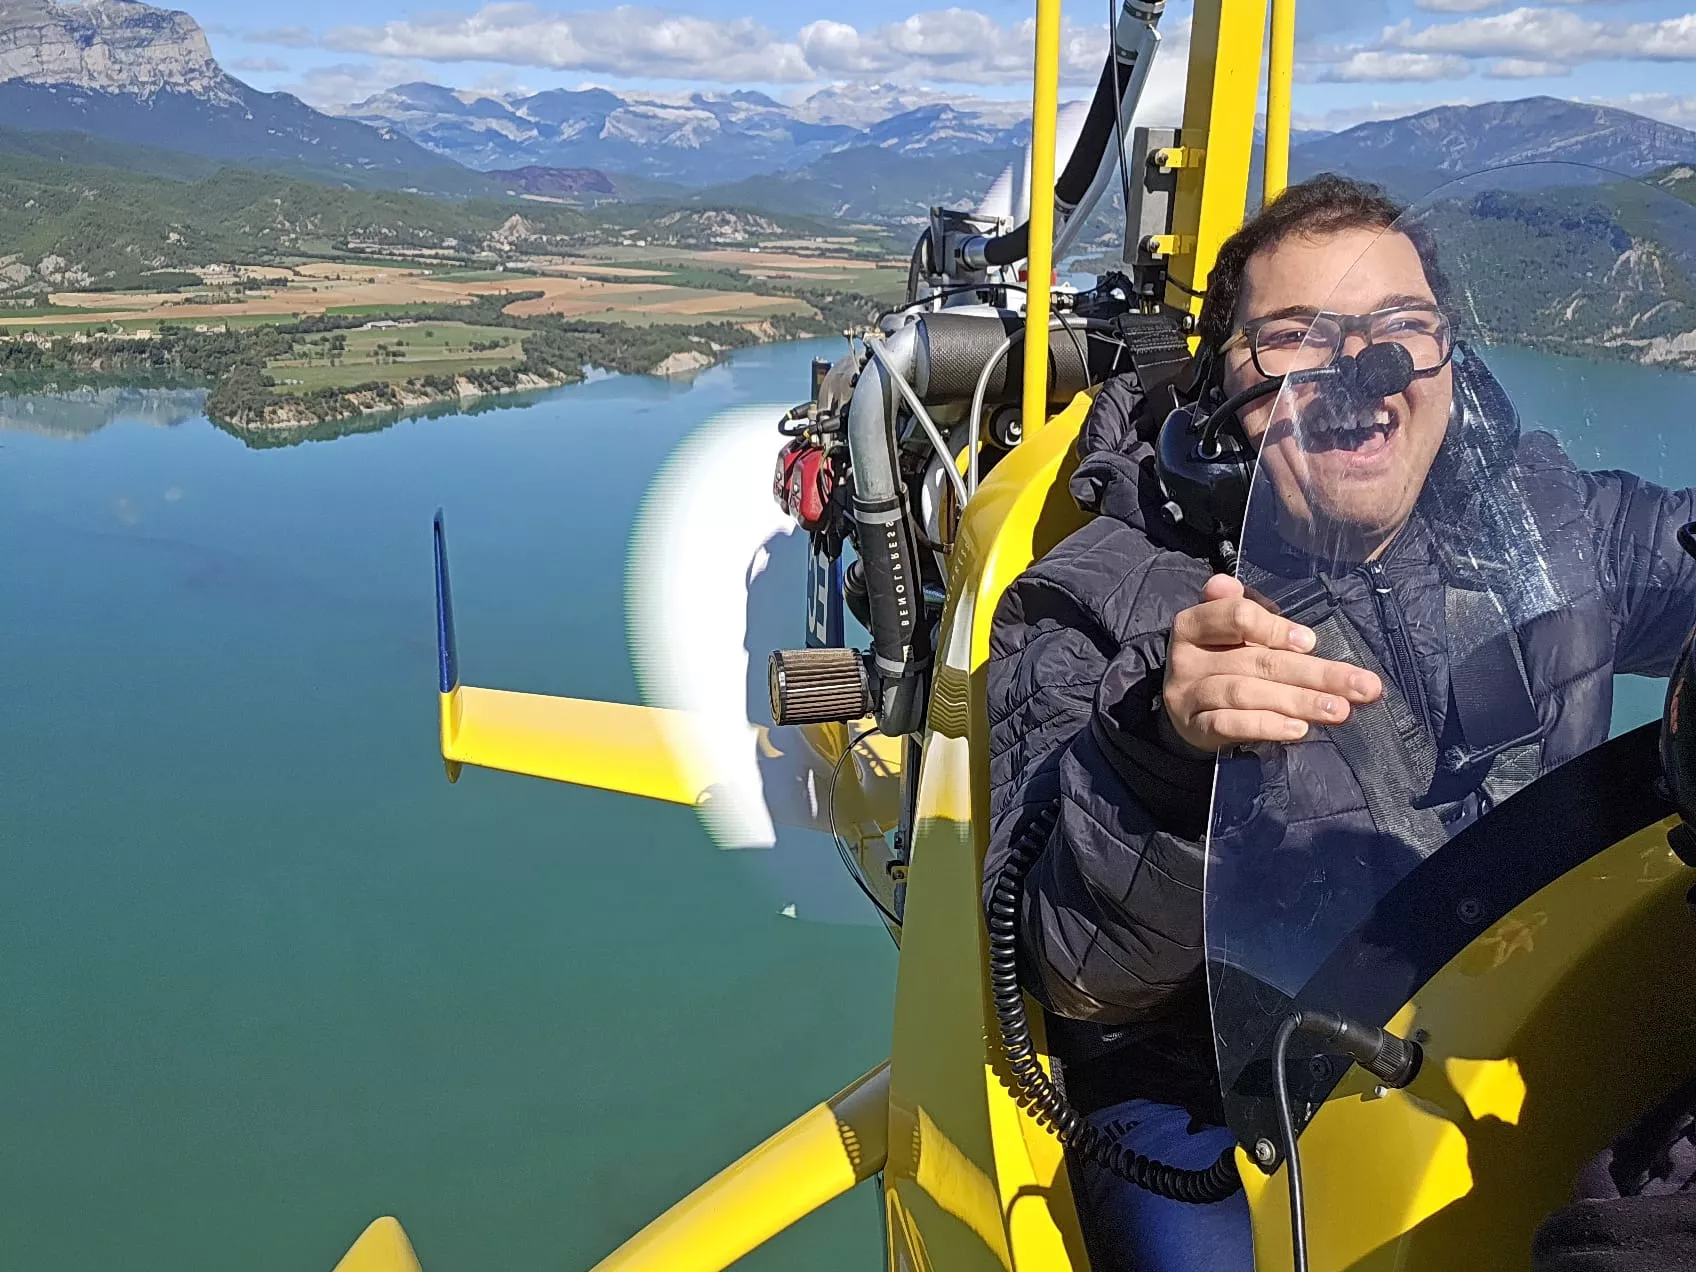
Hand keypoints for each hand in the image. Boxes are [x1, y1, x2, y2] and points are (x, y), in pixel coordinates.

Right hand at [1162, 574, 1382, 751]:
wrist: (1185, 710)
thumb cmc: (1220, 661)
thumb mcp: (1230, 632)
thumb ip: (1241, 611)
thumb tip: (1229, 583)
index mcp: (1195, 624)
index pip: (1234, 617)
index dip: (1275, 628)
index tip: (1311, 642)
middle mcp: (1186, 658)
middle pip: (1256, 661)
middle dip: (1313, 673)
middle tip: (1360, 686)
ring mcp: (1188, 695)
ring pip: (1245, 693)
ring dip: (1298, 701)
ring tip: (1339, 710)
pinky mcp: (1194, 728)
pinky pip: (1230, 725)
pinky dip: (1266, 726)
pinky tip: (1298, 729)